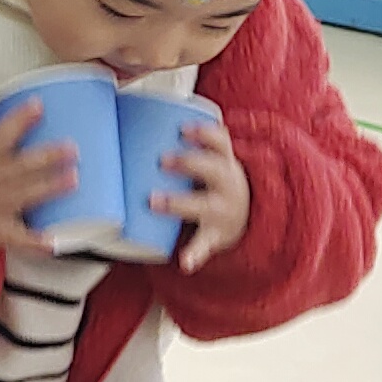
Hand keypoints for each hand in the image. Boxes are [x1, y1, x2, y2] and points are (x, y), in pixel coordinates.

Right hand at [0, 104, 78, 257]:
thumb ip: (5, 152)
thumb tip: (44, 127)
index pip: (2, 137)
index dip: (19, 120)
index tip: (38, 105)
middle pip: (20, 167)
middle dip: (46, 156)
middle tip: (73, 147)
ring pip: (24, 195)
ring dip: (49, 187)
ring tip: (74, 179)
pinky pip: (18, 237)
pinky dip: (34, 242)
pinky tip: (53, 243)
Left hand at [159, 119, 250, 267]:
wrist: (247, 217)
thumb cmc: (214, 182)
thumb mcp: (211, 161)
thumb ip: (184, 145)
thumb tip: (135, 119)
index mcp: (224, 163)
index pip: (220, 143)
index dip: (204, 133)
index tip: (183, 129)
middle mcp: (226, 185)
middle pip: (213, 170)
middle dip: (188, 162)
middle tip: (162, 160)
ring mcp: (221, 211)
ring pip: (204, 205)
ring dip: (178, 203)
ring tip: (154, 202)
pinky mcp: (214, 235)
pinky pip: (205, 245)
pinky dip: (194, 254)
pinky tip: (185, 262)